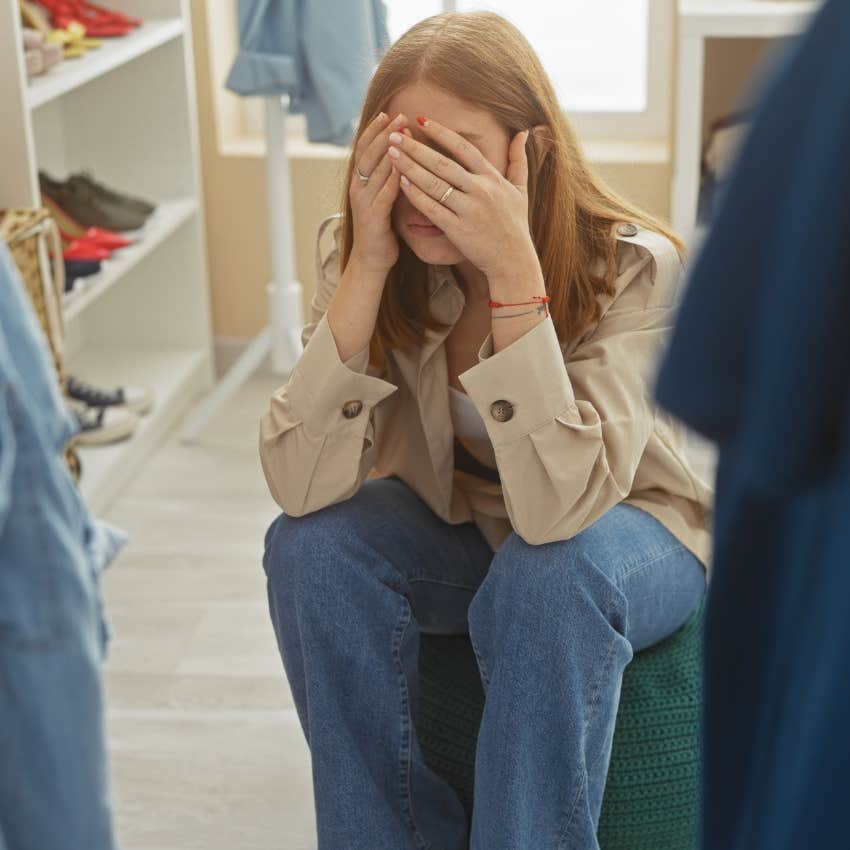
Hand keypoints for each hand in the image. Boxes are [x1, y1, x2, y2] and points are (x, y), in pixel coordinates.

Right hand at [349, 112, 408, 272]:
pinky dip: (394, 178)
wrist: (371, 262)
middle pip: (369, 153)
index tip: (390, 113)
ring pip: (376, 169)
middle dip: (384, 133)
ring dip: (391, 150)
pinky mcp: (373, 217)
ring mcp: (363, 202)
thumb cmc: (381, 231)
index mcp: (359, 182)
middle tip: (400, 115)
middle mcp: (358, 189)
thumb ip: (386, 180)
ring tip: (404, 133)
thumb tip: (400, 158)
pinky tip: (406, 166)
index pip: (365, 149)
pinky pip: (385, 193)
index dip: (376, 130)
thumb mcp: (382, 200)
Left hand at [389, 117, 537, 279]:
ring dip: (410, 167)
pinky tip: (401, 183)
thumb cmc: (516, 226)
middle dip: (416, 147)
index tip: (421, 120)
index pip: (463, 148)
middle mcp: (480, 190)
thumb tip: (523, 132)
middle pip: (442, 163)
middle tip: (395, 134)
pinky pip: (432, 209)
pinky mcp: (458, 230)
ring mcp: (468, 210)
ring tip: (391, 154)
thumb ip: (519, 160)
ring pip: (434, 183)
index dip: (441, 133)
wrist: (513, 261)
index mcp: (492, 178)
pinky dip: (416, 195)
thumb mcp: (521, 190)